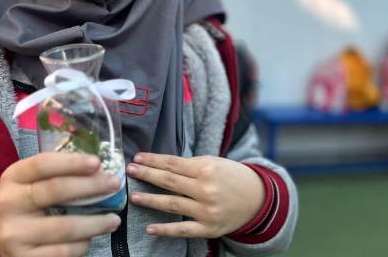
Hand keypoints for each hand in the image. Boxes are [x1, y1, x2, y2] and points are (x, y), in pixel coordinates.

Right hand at [0, 152, 121, 256]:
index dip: (71, 163)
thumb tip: (100, 171)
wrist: (2, 238)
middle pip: (55, 191)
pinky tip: (90, 238)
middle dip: (90, 187)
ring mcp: (13, 235)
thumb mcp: (34, 183)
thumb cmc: (29, 204)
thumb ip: (59, 174)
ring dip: (95, 223)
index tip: (97, 163)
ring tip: (114, 220)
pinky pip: (62, 252)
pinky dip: (82, 245)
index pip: (42, 164)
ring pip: (64, 227)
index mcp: (13, 178)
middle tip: (114, 185)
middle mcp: (8, 205)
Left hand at [126, 153, 264, 238]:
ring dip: (150, 200)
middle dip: (147, 175)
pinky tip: (150, 228)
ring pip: (172, 205)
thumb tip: (162, 164)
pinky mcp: (209, 229)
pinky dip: (165, 230)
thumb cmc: (232, 176)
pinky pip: (183, 230)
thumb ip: (191, 165)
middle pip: (169, 181)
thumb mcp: (215, 162)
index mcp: (206, 169)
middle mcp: (205, 189)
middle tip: (129, 171)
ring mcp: (206, 211)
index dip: (153, 160)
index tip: (137, 157)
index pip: (173, 163)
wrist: (257, 198)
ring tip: (134, 196)